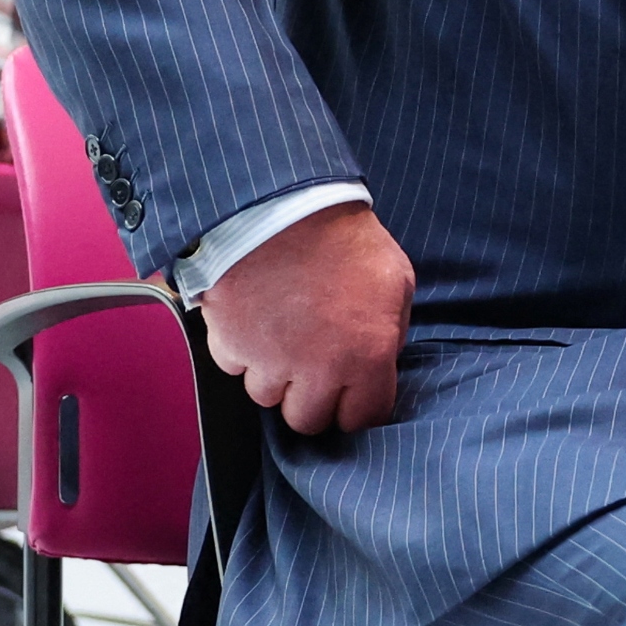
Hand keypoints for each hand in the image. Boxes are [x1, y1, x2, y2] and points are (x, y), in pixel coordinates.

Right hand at [201, 203, 415, 435]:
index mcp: (367, 357)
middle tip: (311, 367)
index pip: (361, 418)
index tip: (349, 393)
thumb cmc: (344, 237)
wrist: (283, 204)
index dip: (355, 406)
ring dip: (273, 373)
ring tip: (281, 334)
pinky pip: (233, 365)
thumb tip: (384, 357)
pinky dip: (240, 348)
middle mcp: (317, 370)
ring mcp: (269, 360)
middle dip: (310, 398)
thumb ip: (393, 328)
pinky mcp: (230, 343)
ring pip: (266, 396)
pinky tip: (254, 316)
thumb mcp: (395, 278)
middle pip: (308, 421)